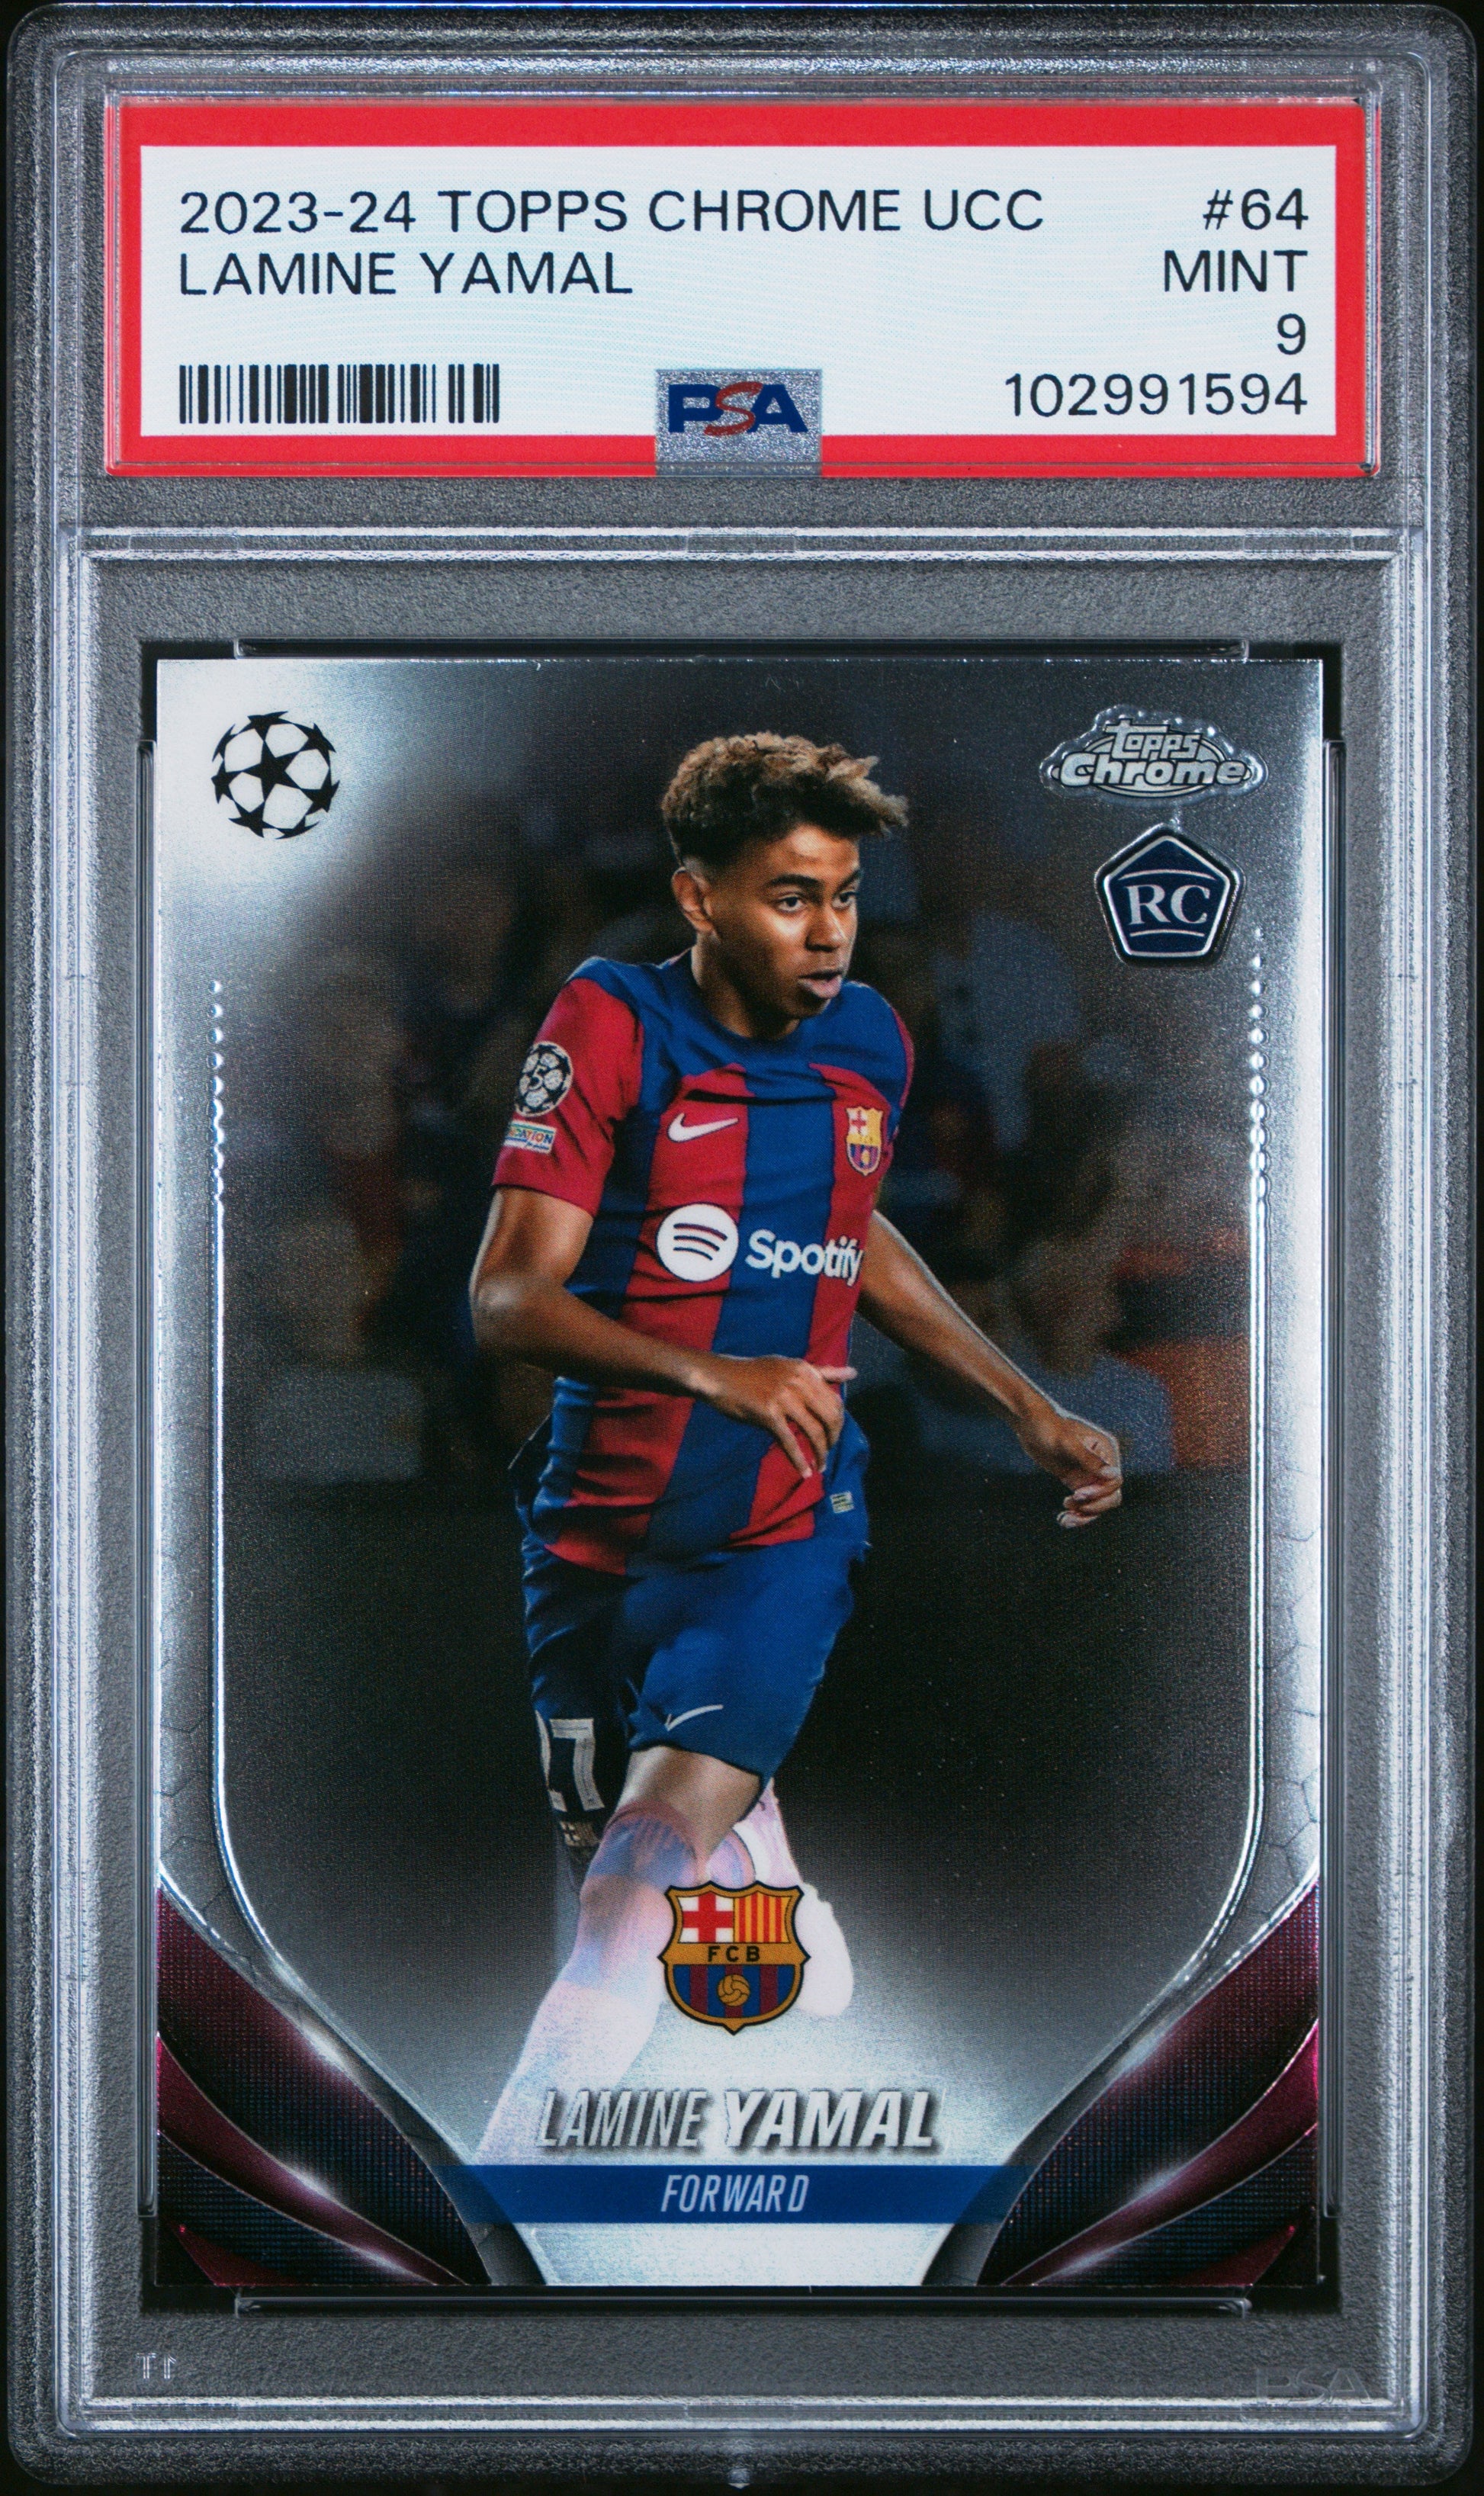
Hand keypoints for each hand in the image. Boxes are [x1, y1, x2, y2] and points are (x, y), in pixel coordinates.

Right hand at [691, 1353, 854, 1479]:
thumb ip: (822, 1372)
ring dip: (821, 1453)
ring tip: (821, 1465)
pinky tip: (805, 1472)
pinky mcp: (768, 1414)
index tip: (833, 1436)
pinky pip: (790, 1442)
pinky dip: (799, 1460)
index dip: (838, 1423)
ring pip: (813, 1431)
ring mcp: (783, 1397)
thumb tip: (853, 1374)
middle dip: (833, 1439)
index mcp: (805, 1370)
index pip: (834, 1401)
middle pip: (830, 1417)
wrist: (719, 1377)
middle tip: (828, 1451)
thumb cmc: (753, 1373)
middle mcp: (798, 1382)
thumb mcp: (789, 1366)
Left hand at [1012, 1401, 1122, 1527]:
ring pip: (1098, 1504)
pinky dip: (1076, 1512)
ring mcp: (1090, 1473)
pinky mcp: (1077, 1480)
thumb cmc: (1048, 1427)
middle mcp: (1102, 1463)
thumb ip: (1089, 1460)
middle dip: (1093, 1506)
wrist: (1029, 1423)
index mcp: (1106, 1450)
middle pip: (1110, 1496)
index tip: (1077, 1494)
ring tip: (1065, 1520)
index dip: (1099, 1492)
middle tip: (1070, 1505)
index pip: (1114, 1481)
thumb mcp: (1067, 1443)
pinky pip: (1084, 1502)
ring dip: (1085, 1516)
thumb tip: (1113, 1475)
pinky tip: (1063, 1518)